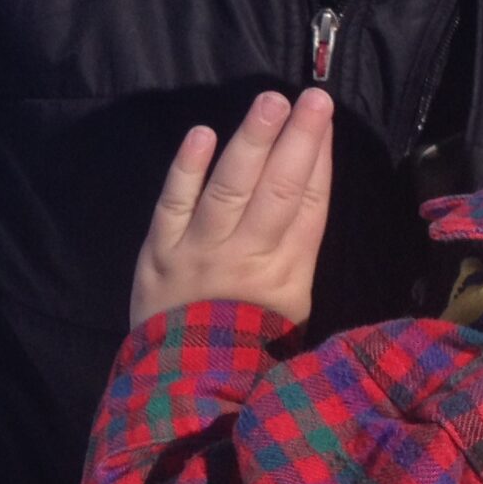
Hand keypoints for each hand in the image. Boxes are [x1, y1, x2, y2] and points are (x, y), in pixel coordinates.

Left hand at [131, 89, 333, 328]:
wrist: (185, 386)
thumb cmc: (248, 347)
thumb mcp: (293, 312)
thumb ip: (297, 254)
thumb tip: (307, 190)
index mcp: (287, 276)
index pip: (309, 208)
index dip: (319, 160)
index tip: (324, 119)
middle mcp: (246, 258)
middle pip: (277, 191)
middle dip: (297, 140)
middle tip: (312, 97)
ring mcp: (199, 252)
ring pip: (229, 189)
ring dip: (251, 142)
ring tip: (269, 102)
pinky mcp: (158, 252)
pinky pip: (173, 204)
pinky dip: (187, 169)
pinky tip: (203, 134)